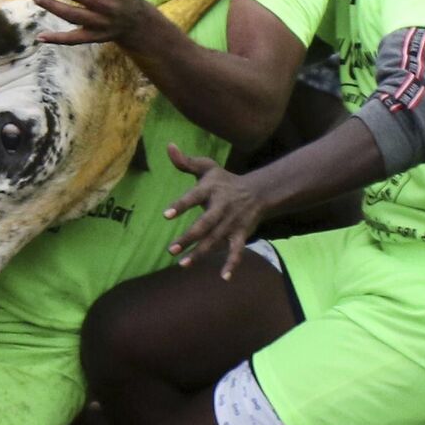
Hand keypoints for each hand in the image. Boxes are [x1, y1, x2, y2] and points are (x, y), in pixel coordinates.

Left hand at [162, 144, 266, 279]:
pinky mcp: (241, 234)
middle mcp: (222, 207)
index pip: (193, 197)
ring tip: (182, 264)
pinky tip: (224, 277)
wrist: (259, 191)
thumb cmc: (225, 180)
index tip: (166, 215)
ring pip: (215, 240)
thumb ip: (186, 162)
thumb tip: (169, 146)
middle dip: (188, 238)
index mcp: (211, 190)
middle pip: (204, 224)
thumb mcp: (208, 167)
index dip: (180, 205)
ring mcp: (232, 223)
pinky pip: (236, 251)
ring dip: (200, 254)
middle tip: (171, 249)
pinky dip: (232, 264)